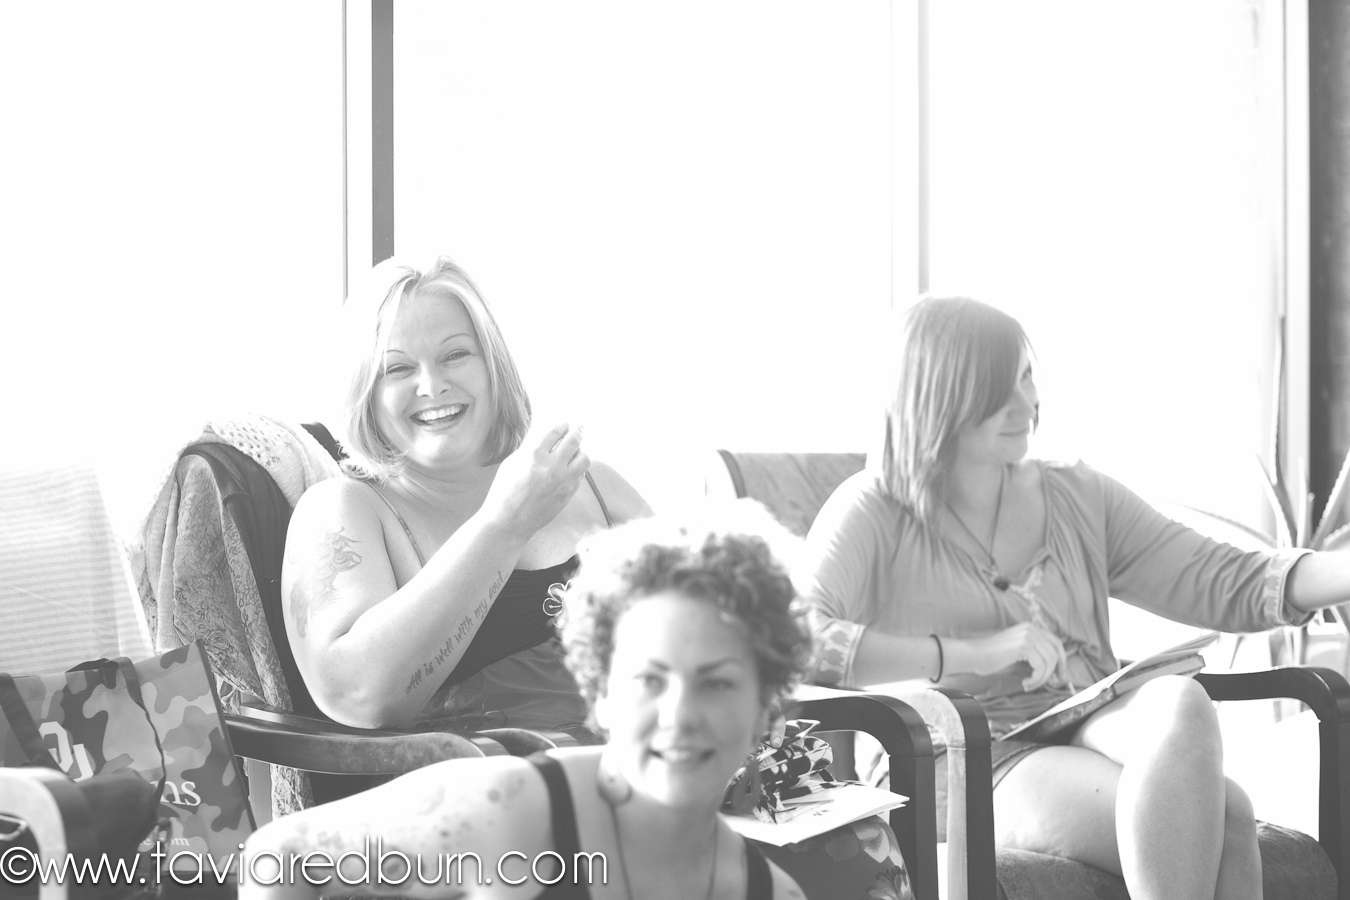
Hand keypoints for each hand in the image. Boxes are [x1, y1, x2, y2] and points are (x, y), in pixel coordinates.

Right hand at [482, 421, 588, 540]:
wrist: (509, 521)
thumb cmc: (505, 491)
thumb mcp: (512, 463)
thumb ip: (529, 448)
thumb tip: (545, 436)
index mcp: (533, 455)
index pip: (555, 432)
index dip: (563, 426)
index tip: (566, 424)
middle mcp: (551, 466)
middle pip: (573, 441)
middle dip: (578, 431)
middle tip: (580, 428)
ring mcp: (563, 480)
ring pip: (584, 458)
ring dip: (581, 451)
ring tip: (578, 450)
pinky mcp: (569, 493)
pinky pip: (581, 475)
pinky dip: (579, 468)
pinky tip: (574, 467)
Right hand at [965, 622, 1068, 691]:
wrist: (972, 655)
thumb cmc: (990, 657)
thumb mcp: (1017, 652)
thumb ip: (1034, 654)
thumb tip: (1054, 669)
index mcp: (1030, 628)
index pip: (1056, 643)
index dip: (1062, 660)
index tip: (1060, 675)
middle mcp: (1031, 628)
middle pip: (1056, 652)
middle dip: (1055, 671)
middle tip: (1049, 683)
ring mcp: (1028, 635)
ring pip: (1049, 662)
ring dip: (1041, 678)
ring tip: (1029, 684)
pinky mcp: (1024, 645)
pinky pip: (1041, 667)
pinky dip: (1036, 679)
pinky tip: (1025, 682)